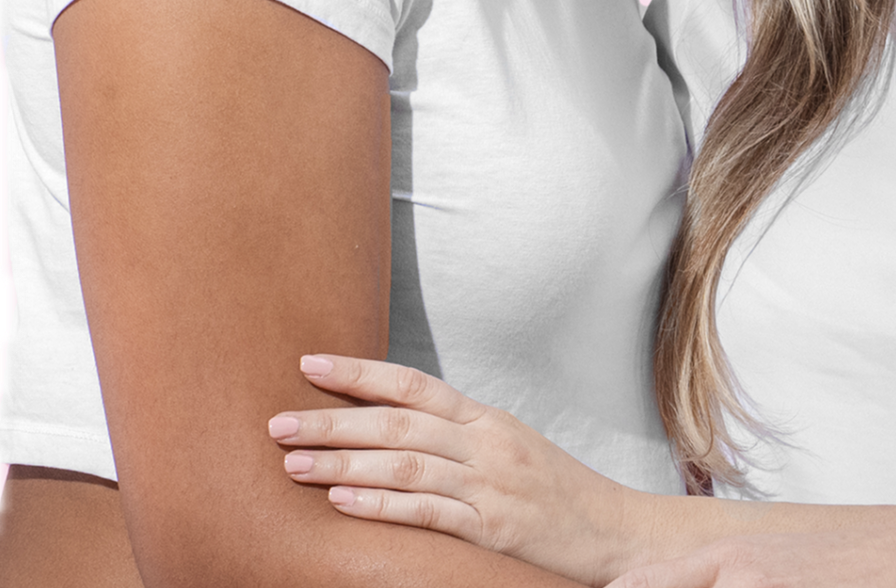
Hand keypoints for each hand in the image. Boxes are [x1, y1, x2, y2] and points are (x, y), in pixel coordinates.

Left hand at [269, 352, 635, 581]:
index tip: (309, 363)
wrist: (619, 532)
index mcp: (488, 420)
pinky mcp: (493, 528)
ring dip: (342, 465)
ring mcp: (490, 485)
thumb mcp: (511, 451)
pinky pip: (427, 513)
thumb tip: (396, 430)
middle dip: (332, 420)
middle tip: (276, 422)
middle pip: (397, 423)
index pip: (414, 385)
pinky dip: (380, 506)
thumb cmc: (559, 495)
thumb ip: (460, 439)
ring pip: (403, 466)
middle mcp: (487, 443)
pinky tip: (341, 504)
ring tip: (293, 465)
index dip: (360, 373)